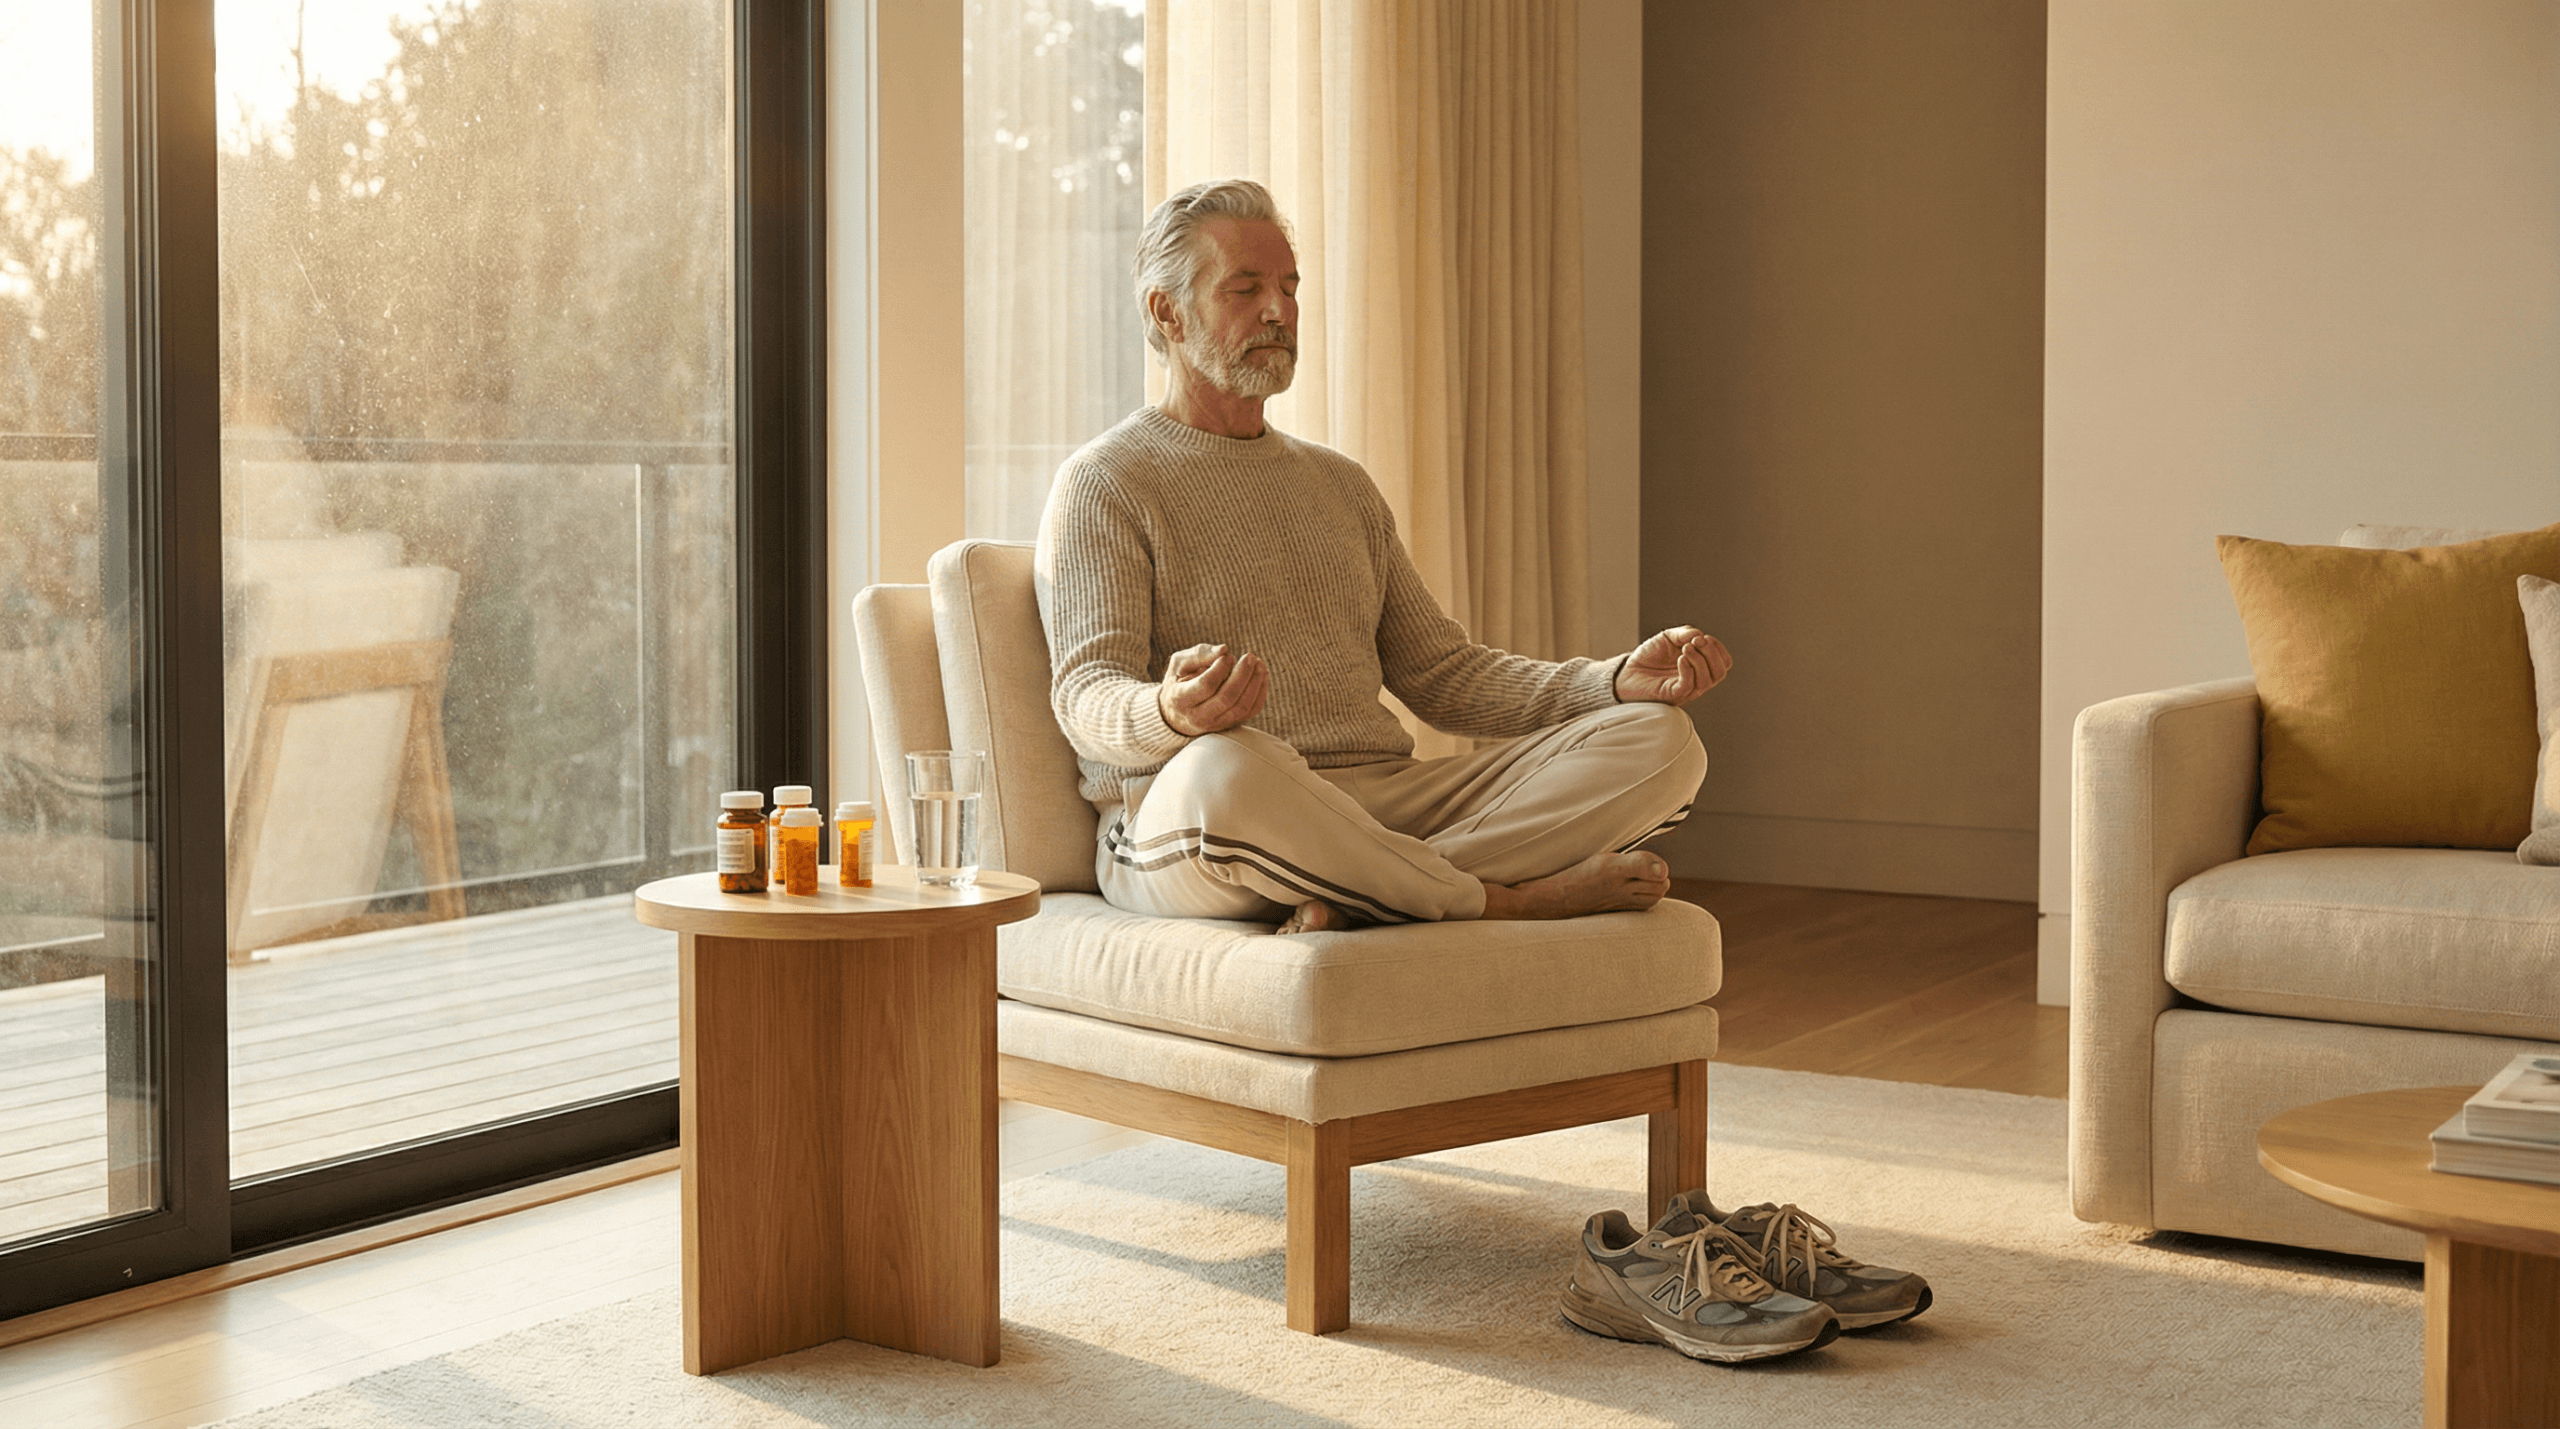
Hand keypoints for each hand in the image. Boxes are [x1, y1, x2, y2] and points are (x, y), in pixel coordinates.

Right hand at [1158, 642, 1268, 736]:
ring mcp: (1216, 724)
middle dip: (1242, 674)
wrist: (1178, 713)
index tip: (1227, 655)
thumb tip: (1224, 649)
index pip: (1206, 685)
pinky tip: (1261, 674)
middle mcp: (1198, 716)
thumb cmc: (1179, 681)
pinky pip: (1251, 711)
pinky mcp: (1230, 724)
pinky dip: (1260, 692)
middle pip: (1227, 697)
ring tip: (1258, 663)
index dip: (1220, 668)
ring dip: (1255, 683)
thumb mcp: (1179, 664)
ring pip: (1242, 707)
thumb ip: (1199, 654)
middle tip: (1249, 656)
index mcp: (1180, 699)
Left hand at [1614, 626, 1731, 705]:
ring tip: (1684, 647)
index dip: (1718, 649)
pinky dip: (1688, 669)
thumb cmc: (1648, 657)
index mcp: (1699, 667)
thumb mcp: (1668, 637)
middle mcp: (1696, 680)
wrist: (1626, 671)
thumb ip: (1685, 633)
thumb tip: (1700, 635)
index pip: (1723, 663)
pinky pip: (1688, 685)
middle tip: (1696, 641)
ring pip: (1707, 680)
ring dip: (1699, 660)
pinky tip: (1680, 658)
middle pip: (1720, 673)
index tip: (1704, 637)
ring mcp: (1686, 690)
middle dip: (1712, 653)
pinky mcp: (1672, 695)